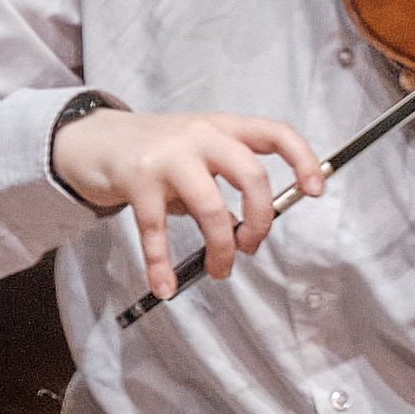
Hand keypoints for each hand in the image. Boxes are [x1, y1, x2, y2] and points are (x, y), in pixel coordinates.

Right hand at [51, 107, 322, 301]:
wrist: (98, 138)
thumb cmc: (159, 152)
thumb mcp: (200, 153)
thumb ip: (228, 180)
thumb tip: (252, 227)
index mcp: (224, 127)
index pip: (275, 133)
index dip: (302, 159)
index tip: (316, 190)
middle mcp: (201, 136)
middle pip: (252, 176)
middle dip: (260, 221)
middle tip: (251, 246)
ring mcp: (169, 157)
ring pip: (212, 208)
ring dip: (221, 249)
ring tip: (219, 270)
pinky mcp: (138, 180)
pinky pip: (156, 230)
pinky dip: (161, 264)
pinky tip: (165, 286)